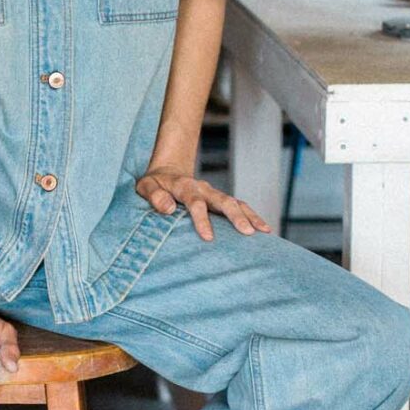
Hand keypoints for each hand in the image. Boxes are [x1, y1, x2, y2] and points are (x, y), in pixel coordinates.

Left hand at [136, 166, 270, 242]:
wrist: (167, 172)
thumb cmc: (154, 184)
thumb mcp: (145, 187)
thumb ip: (154, 195)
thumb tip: (168, 208)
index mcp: (184, 186)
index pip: (195, 202)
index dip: (202, 219)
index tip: (208, 237)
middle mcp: (203, 189)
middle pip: (222, 200)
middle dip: (235, 216)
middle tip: (247, 233)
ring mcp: (214, 194)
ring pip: (236, 203)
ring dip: (250, 216)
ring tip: (263, 232)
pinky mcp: (220, 200)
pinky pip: (240, 206)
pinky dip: (252, 216)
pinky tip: (265, 230)